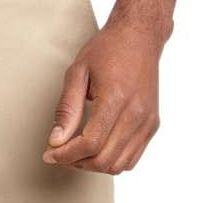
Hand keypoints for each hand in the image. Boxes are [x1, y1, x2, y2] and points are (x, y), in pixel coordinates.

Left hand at [41, 17, 163, 173]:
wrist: (139, 36)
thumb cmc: (107, 49)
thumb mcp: (78, 71)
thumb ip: (67, 108)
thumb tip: (56, 140)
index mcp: (116, 98)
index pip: (90, 143)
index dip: (66, 154)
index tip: (50, 153)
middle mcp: (136, 114)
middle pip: (105, 159)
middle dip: (77, 163)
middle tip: (59, 154)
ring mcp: (148, 122)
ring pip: (120, 165)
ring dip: (94, 165)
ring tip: (76, 152)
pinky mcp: (153, 125)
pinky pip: (132, 157)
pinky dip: (112, 161)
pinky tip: (96, 148)